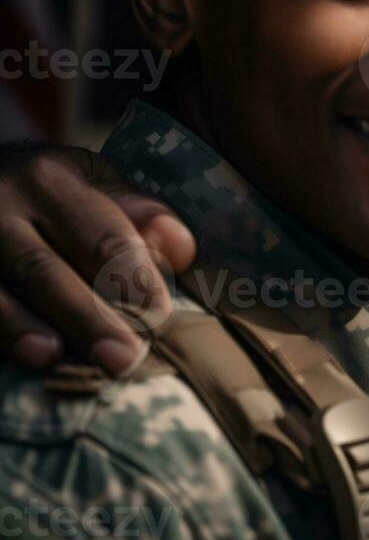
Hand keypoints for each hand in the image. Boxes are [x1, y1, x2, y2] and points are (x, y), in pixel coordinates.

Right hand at [0, 146, 195, 375]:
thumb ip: (138, 216)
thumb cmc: (49, 195)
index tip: (159, 315)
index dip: (132, 278)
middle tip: (123, 359)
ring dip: (20, 329)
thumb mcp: (93, 185)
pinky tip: (14, 359)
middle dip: (85, 316)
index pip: (101, 234)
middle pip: (44, 270)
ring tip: (53, 357)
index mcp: (52, 180)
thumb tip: (180, 247)